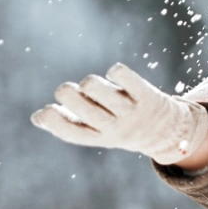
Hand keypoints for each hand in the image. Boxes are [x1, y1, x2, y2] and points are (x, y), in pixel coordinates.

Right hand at [30, 63, 207, 165]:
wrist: (170, 131)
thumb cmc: (124, 126)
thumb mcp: (99, 131)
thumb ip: (70, 124)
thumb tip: (38, 117)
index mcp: (100, 137)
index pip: (72, 132)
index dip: (53, 121)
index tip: (45, 111)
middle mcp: (116, 127)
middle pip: (82, 107)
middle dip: (68, 93)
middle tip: (72, 91)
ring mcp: (132, 111)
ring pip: (97, 89)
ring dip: (89, 83)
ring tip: (94, 86)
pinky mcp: (147, 96)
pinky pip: (124, 76)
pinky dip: (116, 72)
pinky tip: (117, 75)